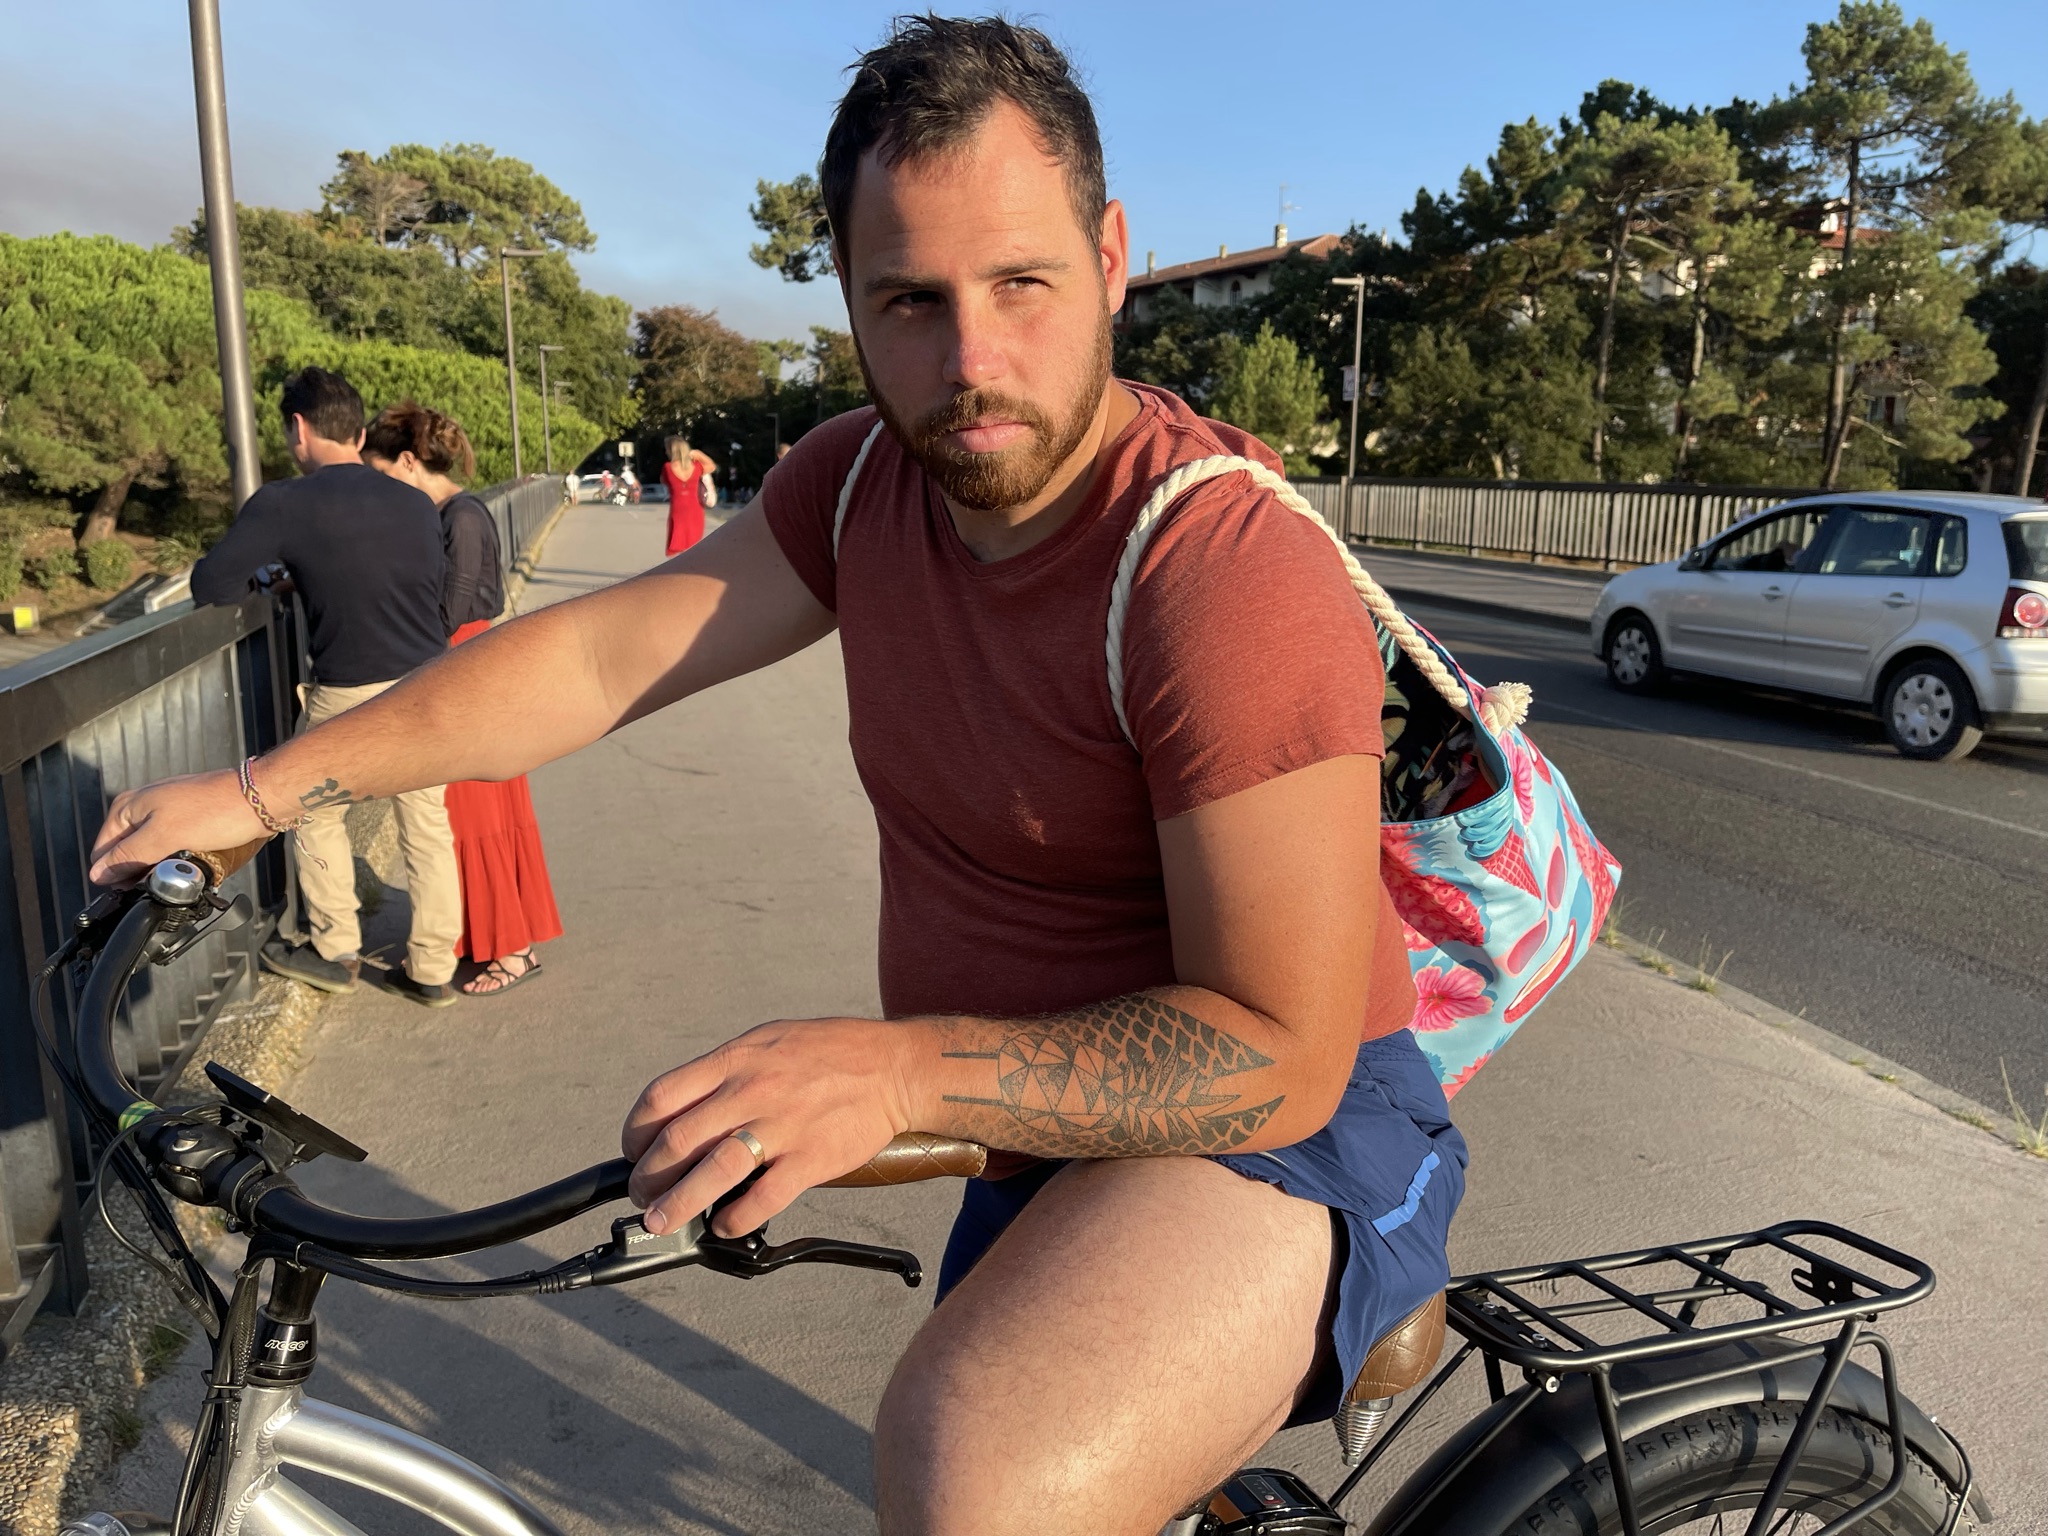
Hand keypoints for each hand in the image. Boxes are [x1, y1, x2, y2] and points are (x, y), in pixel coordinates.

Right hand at [90, 769, 266, 886]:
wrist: (260, 798)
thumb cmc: (217, 811)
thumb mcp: (163, 837)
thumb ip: (128, 856)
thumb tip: (99, 874)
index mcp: (127, 807)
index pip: (102, 853)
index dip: (117, 875)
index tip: (140, 886)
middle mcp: (142, 807)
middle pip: (126, 854)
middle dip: (141, 871)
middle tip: (167, 875)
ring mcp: (165, 814)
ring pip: (151, 854)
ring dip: (162, 867)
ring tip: (184, 867)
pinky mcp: (187, 822)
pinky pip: (173, 849)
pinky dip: (179, 859)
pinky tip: (193, 861)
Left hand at [622, 1016, 925, 1237]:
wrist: (893, 1066)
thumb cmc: (828, 1053)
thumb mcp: (767, 1042)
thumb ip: (726, 1072)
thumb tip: (684, 1108)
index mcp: (736, 1060)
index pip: (662, 1097)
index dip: (635, 1132)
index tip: (634, 1152)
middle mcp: (753, 1090)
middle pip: (678, 1141)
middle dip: (648, 1177)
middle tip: (643, 1197)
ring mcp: (783, 1125)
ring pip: (713, 1171)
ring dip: (680, 1204)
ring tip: (664, 1221)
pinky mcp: (812, 1158)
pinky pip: (763, 1197)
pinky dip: (736, 1217)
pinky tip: (725, 1224)